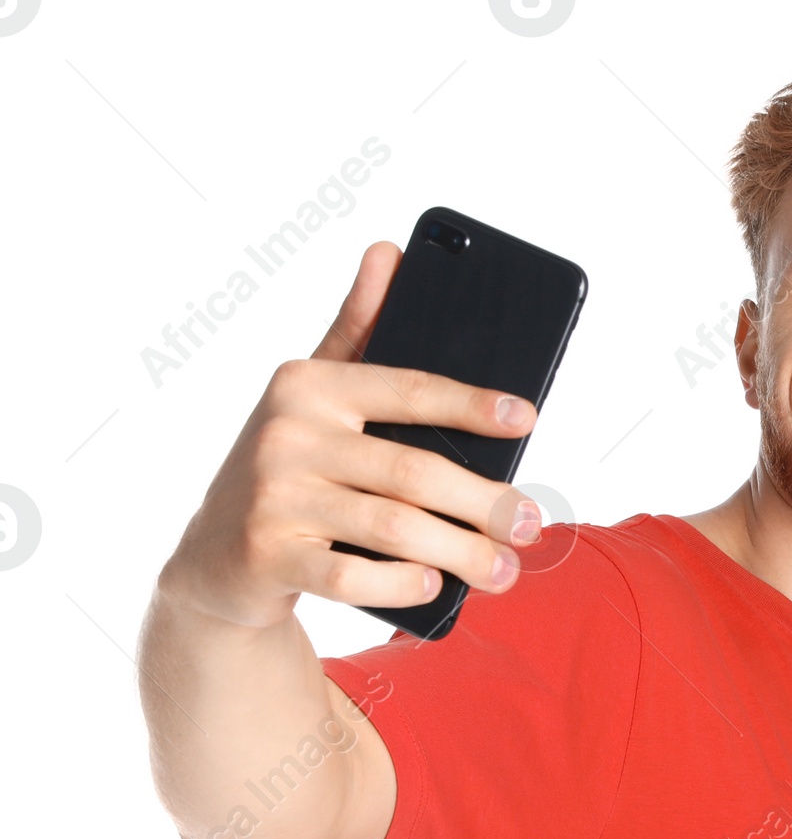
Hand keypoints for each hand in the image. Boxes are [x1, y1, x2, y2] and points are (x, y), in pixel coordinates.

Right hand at [160, 241, 548, 629]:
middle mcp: (286, 435)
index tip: (525, 417)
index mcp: (309, 386)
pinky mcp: (266, 557)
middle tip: (530, 526)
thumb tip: (389, 252)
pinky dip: (400, 585)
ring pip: (393, 528)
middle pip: (413, 472)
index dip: (471, 403)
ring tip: (503, 571)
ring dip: (461, 554)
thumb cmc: (288, 470)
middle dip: (484, 504)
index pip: (408, 389)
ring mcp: (273, 498)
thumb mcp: (312, 396)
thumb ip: (355, 332)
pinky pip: (350, 577)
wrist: (214, 557)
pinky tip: (434, 586)